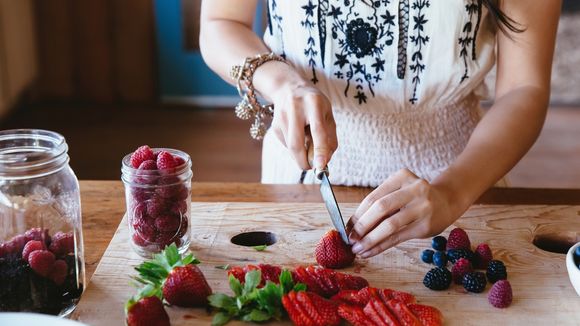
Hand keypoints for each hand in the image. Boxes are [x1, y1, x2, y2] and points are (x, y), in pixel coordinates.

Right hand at [266, 70, 337, 169]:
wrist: (288, 87)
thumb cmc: (314, 103)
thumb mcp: (327, 113)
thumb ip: (330, 137)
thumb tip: (325, 162)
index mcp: (314, 103)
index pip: (317, 130)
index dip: (320, 150)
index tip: (321, 166)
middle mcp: (295, 108)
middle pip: (296, 144)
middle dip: (303, 162)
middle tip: (311, 167)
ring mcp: (282, 117)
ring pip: (291, 147)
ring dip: (301, 153)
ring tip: (307, 139)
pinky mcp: (274, 125)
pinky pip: (286, 145)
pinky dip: (295, 147)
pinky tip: (298, 133)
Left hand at [346, 168, 460, 257]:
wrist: (447, 201)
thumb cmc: (414, 198)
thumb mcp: (399, 192)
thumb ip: (380, 204)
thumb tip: (352, 226)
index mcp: (402, 176)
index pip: (373, 197)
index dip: (357, 214)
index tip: (346, 228)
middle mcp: (414, 189)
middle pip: (381, 208)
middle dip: (362, 226)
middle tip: (350, 239)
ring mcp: (422, 207)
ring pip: (390, 225)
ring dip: (370, 239)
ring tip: (358, 248)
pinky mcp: (426, 225)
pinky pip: (398, 237)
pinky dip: (381, 246)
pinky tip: (370, 252)